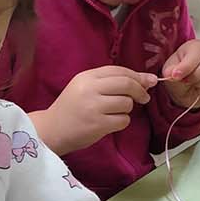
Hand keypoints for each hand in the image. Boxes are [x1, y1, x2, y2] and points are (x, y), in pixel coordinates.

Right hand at [33, 66, 158, 154]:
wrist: (51, 130)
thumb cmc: (71, 108)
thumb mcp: (85, 87)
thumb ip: (111, 82)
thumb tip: (148, 80)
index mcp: (86, 77)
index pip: (119, 70)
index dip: (137, 76)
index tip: (147, 82)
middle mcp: (90, 89)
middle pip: (127, 84)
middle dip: (140, 91)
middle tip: (143, 98)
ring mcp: (93, 107)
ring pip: (127, 103)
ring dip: (127, 109)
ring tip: (114, 113)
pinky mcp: (97, 124)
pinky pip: (123, 120)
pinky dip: (121, 122)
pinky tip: (110, 123)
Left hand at [160, 39, 199, 110]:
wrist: (183, 88)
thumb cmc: (179, 73)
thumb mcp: (169, 70)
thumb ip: (170, 70)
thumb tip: (171, 73)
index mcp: (199, 46)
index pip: (199, 51)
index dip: (187, 65)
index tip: (176, 75)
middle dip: (197, 74)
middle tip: (185, 81)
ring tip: (191, 84)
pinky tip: (198, 90)